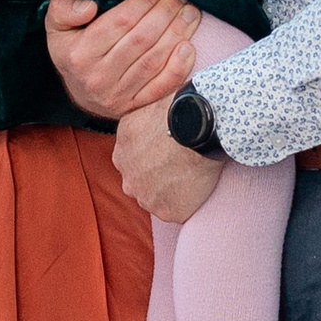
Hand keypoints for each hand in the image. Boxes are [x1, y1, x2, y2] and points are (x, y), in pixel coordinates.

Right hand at [45, 0, 197, 120]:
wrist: (79, 92)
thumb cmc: (71, 48)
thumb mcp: (57, 26)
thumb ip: (64, 9)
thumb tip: (90, 7)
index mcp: (79, 53)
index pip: (120, 21)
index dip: (145, 0)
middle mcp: (98, 77)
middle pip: (142, 39)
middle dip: (166, 12)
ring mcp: (118, 95)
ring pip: (154, 60)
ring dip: (178, 33)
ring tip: (190, 11)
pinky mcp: (134, 107)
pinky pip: (162, 88)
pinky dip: (179, 68)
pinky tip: (189, 46)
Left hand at [113, 96, 221, 223]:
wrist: (196, 126)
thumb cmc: (176, 109)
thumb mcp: (146, 108)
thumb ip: (141, 123)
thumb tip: (150, 118)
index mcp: (121, 152)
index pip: (133, 160)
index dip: (152, 156)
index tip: (167, 151)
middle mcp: (128, 178)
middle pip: (141, 182)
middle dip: (156, 176)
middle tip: (180, 163)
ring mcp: (147, 198)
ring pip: (158, 198)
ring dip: (171, 190)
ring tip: (191, 173)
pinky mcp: (168, 212)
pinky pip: (178, 210)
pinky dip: (188, 201)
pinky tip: (199, 183)